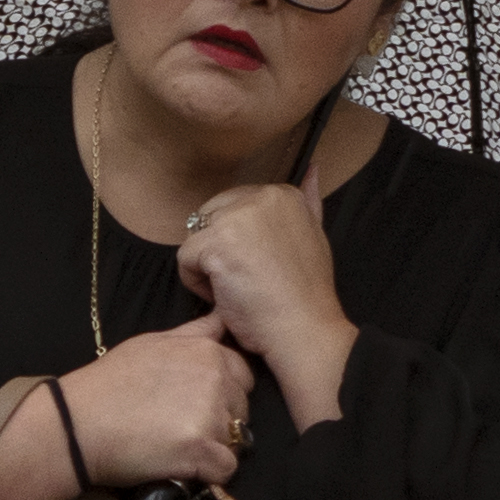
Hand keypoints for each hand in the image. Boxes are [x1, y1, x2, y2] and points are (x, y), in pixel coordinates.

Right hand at [58, 321, 255, 488]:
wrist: (78, 423)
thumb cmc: (110, 384)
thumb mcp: (152, 342)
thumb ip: (194, 333)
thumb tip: (222, 319)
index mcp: (207, 351)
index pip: (244, 377)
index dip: (224, 394)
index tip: (193, 404)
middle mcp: (215, 378)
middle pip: (242, 410)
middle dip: (221, 421)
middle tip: (180, 426)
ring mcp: (210, 413)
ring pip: (236, 440)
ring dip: (213, 447)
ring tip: (175, 444)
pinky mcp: (201, 448)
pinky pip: (226, 468)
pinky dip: (208, 473)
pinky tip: (181, 464)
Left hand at [171, 175, 357, 428]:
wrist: (305, 332)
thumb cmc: (306, 296)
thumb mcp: (314, 236)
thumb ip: (307, 202)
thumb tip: (312, 168)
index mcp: (283, 193)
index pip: (231, 208)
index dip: (238, 245)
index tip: (262, 269)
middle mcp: (262, 196)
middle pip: (208, 219)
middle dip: (218, 253)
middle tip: (250, 282)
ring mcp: (239, 217)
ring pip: (195, 239)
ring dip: (208, 270)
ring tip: (240, 290)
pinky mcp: (218, 242)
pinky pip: (185, 260)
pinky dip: (198, 286)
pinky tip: (228, 297)